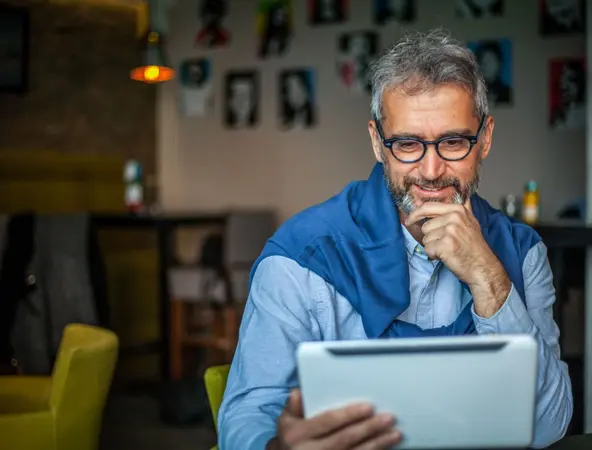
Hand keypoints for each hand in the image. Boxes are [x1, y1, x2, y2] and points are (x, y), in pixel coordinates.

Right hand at [267, 389, 401, 449]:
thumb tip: (299, 392)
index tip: (368, 407)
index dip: (349, 414)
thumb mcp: (285, 422)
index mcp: (298, 434)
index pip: (327, 421)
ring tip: (394, 433)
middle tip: (388, 418)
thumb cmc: (291, 440)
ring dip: (377, 444)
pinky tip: (386, 448)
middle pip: (345, 439)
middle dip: (369, 428)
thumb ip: (293, 405)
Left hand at [405, 202, 510, 317]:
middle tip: (447, 243)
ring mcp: (450, 231)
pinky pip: (427, 249)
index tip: (409, 220)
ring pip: (425, 238)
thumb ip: (455, 210)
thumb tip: (442, 197)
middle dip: (431, 237)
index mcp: (458, 210)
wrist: (483, 267)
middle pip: (425, 226)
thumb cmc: (473, 247)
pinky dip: (434, 255)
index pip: (427, 206)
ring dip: (433, 247)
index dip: (415, 214)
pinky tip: (446, 256)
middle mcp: (454, 218)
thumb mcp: (469, 222)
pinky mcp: (446, 245)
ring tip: (448, 249)